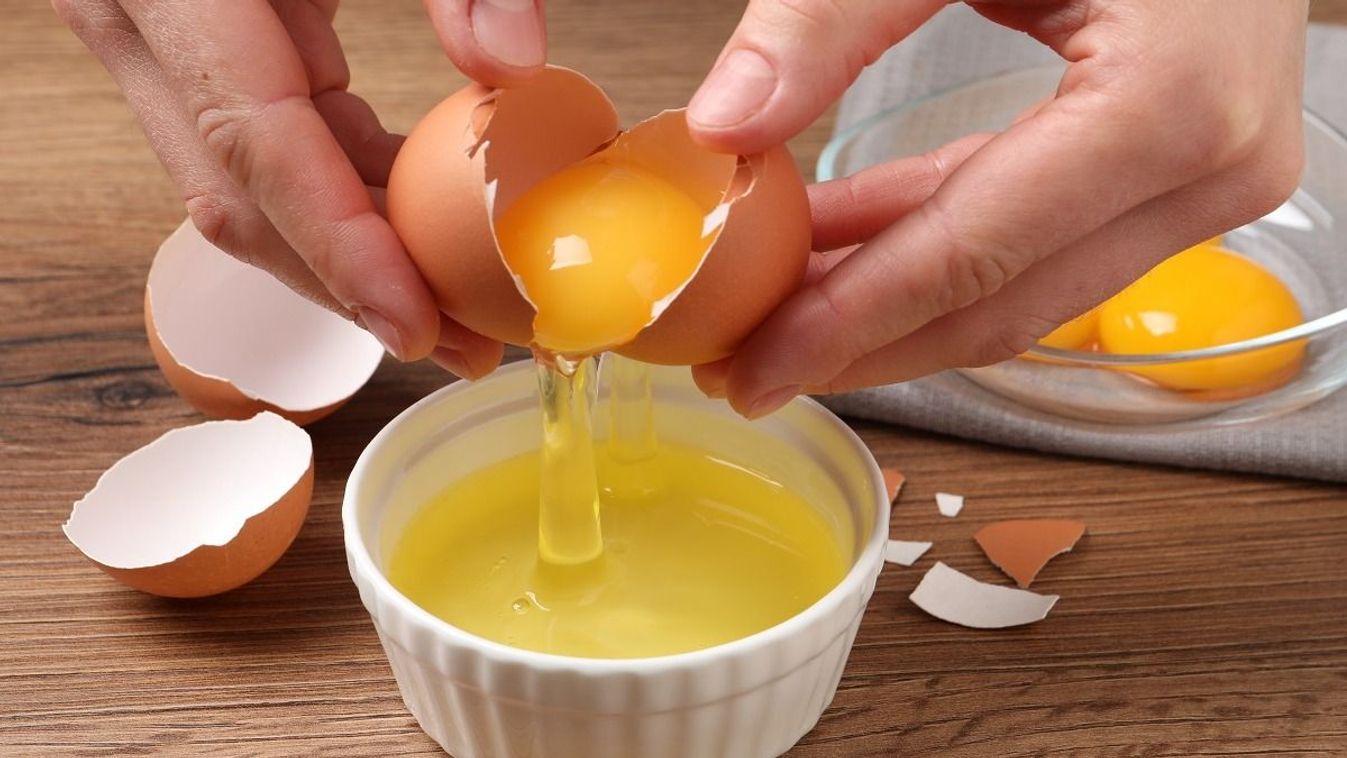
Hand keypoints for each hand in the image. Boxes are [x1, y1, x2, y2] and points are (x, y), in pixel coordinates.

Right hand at [52, 0, 547, 377]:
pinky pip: (263, 153)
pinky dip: (341, 204)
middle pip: (244, 202)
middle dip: (353, 288)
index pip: (258, 148)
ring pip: (245, 196)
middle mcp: (139, 24)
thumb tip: (517, 66)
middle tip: (464, 345)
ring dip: (350, 265)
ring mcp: (154, 45)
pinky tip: (417, 241)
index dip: (340, 251)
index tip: (417, 324)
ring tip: (457, 318)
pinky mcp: (193, 55)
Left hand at [687, 0, 1307, 417]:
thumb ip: (834, 16)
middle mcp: (1211, 167)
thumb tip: (727, 122)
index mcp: (1171, 102)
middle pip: (1001, 305)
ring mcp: (1206, 177)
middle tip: (748, 368)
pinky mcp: (1180, 169)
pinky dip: (937, 245)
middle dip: (861, 344)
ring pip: (1021, 288)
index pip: (973, 257)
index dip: (851, 323)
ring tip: (776, 314)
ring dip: (891, 303)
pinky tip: (842, 247)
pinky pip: (1039, 237)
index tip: (758, 366)